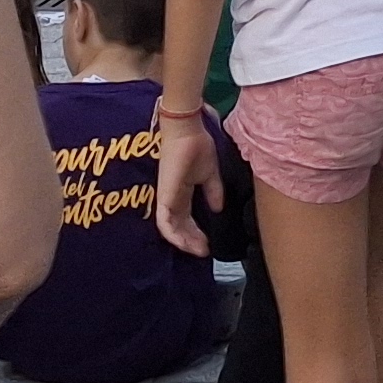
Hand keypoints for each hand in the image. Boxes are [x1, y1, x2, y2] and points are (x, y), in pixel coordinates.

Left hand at [152, 104, 222, 252]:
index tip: (208, 244)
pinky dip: (174, 235)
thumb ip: (213, 190)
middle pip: (180, 227)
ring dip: (185, 241)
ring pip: (172, 229)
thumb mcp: (209, 173)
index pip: (187, 219)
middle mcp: (173, 199)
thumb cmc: (197, 147)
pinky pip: (164, 223)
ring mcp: (167, 199)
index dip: (197, 233)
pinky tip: (185, 244)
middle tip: (205, 251)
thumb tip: (219, 208)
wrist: (187, 132)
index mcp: (183, 193)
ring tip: (199, 249)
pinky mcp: (163, 198)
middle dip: (193, 241)